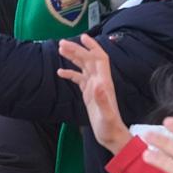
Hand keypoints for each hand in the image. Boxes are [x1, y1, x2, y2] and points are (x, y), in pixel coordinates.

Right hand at [57, 34, 127, 153]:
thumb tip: (96, 83)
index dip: (92, 47)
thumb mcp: (106, 115)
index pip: (99, 59)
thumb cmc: (110, 127)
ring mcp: (94, 88)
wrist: (112, 136)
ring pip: (83, 67)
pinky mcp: (89, 94)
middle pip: (89, 60)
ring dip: (73, 58)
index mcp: (104, 83)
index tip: (82, 37)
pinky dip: (70, 73)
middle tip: (61, 43)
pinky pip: (79, 79)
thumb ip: (102, 99)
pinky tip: (60, 72)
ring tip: (60, 50)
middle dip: (77, 50)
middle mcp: (100, 82)